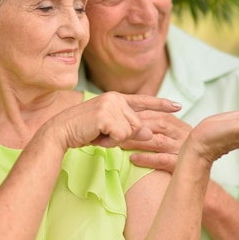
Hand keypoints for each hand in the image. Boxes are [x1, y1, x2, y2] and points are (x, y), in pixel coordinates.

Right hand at [48, 91, 181, 149]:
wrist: (60, 132)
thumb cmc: (84, 131)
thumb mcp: (109, 129)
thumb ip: (130, 129)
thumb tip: (150, 134)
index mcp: (116, 98)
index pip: (143, 100)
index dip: (162, 104)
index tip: (178, 105)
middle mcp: (115, 98)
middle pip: (138, 124)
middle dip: (122, 136)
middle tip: (101, 134)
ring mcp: (110, 105)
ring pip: (130, 131)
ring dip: (115, 139)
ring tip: (97, 134)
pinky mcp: (106, 115)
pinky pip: (121, 136)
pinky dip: (109, 142)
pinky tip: (95, 136)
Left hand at [122, 112, 191, 172]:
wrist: (198, 178)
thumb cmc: (181, 157)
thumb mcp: (176, 138)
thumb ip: (161, 129)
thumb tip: (137, 121)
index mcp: (180, 126)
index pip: (161, 114)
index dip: (142, 114)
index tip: (124, 115)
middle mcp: (183, 136)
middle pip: (159, 125)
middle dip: (138, 126)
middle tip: (119, 127)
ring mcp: (182, 150)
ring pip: (159, 141)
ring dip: (138, 141)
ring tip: (121, 143)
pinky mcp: (180, 165)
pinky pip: (162, 160)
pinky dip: (147, 158)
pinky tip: (133, 158)